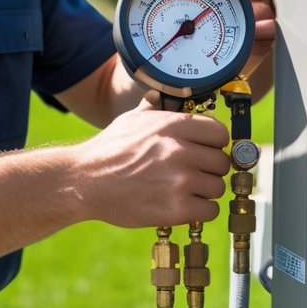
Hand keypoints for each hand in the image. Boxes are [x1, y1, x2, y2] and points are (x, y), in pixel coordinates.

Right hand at [72, 109, 230, 227]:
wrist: (84, 181)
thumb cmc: (108, 149)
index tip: (206, 151)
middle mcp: (180, 150)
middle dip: (210, 169)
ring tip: (184, 190)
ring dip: (205, 191)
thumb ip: (153, 108)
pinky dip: (200, 211)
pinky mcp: (176, 208)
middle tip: (193, 174)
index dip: (215, 144)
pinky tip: (184, 206)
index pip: (220, 133)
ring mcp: (179, 180)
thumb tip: (159, 96)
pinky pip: (210, 210)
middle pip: (222, 162)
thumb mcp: (131, 119)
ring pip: (217, 187)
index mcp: (173, 125)